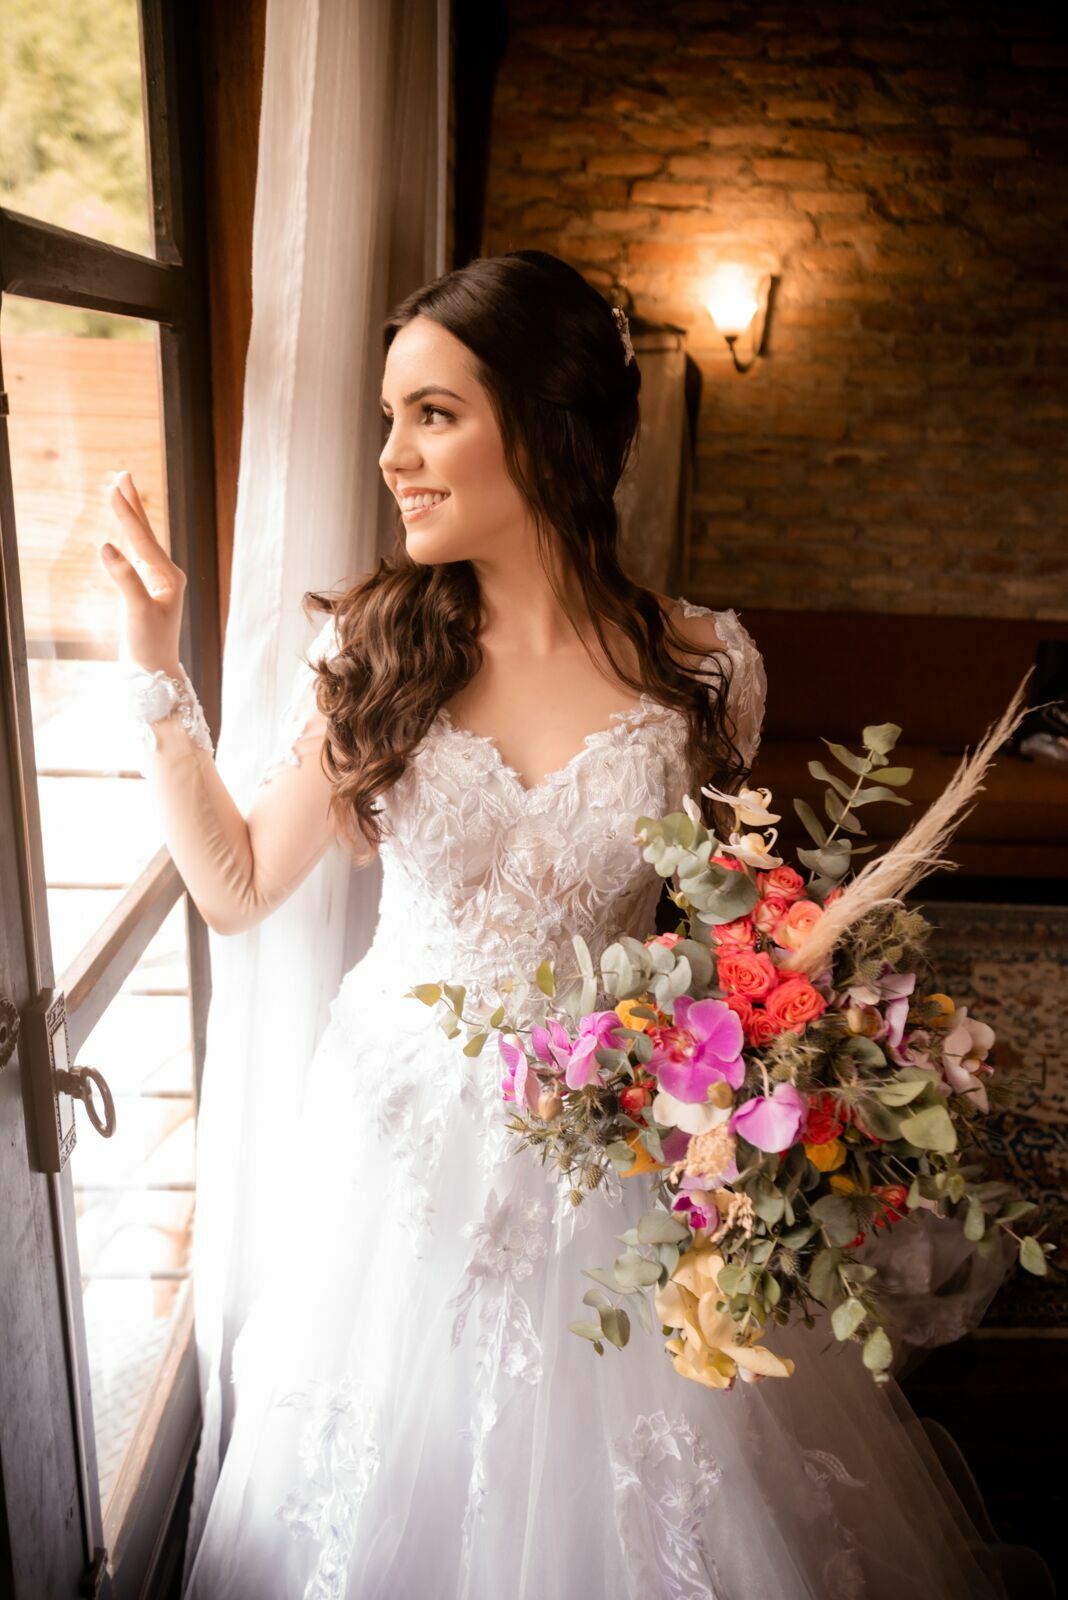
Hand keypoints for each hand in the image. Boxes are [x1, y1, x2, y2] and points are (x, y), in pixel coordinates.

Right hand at [99, 470, 185, 675]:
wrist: (155, 673)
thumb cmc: (149, 646)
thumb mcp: (137, 612)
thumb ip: (125, 579)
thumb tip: (107, 547)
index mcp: (170, 577)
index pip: (144, 539)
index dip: (127, 515)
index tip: (114, 489)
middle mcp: (168, 576)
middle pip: (148, 533)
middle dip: (134, 504)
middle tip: (123, 474)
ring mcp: (159, 582)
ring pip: (143, 541)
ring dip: (132, 517)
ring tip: (123, 492)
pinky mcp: (149, 590)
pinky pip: (138, 555)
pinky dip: (130, 538)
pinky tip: (125, 532)